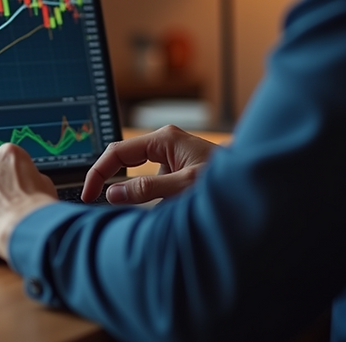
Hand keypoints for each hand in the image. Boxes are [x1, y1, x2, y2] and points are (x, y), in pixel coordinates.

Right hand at [81, 125, 215, 204]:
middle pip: (122, 160)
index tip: (88, 195)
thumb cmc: (227, 181)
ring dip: (132, 192)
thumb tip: (112, 194)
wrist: (257, 183)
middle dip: (109, 181)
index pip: (116, 153)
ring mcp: (170, 156)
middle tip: (96, 204)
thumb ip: (146, 189)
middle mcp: (164, 143)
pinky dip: (146, 197)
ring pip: (136, 174)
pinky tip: (157, 208)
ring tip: (136, 208)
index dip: (98, 174)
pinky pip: (150, 182)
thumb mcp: (184, 186)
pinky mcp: (176, 169)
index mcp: (163, 139)